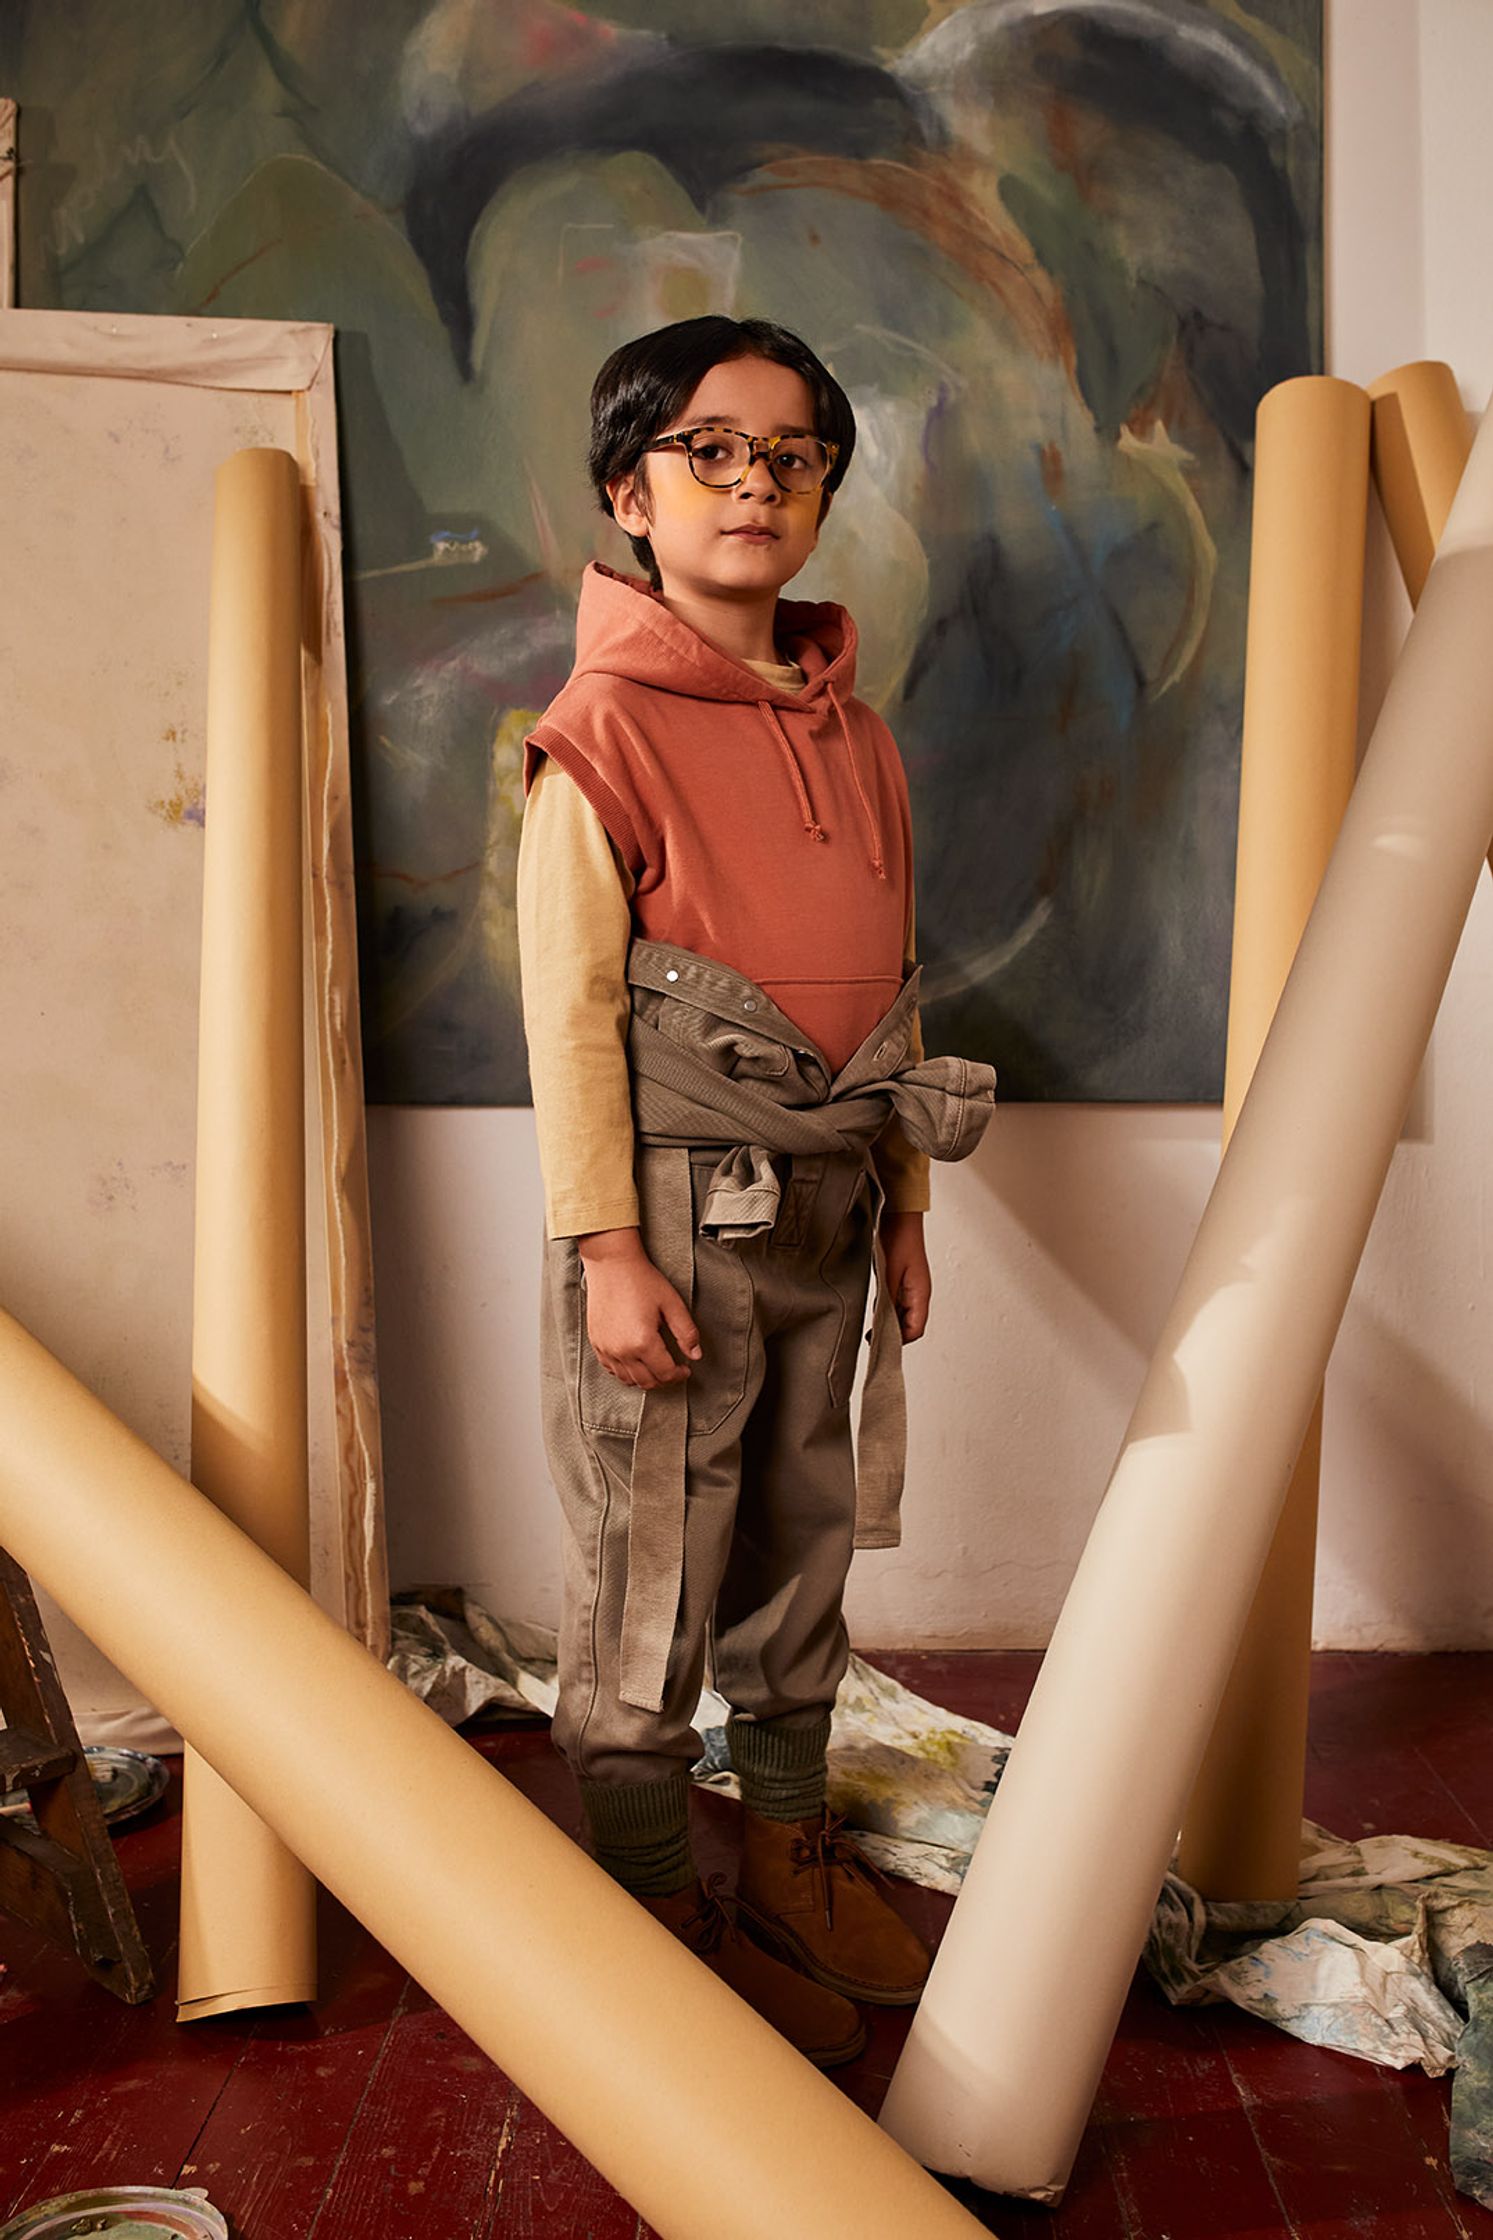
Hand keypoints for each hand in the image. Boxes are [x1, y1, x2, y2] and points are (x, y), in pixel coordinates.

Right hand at [577, 1227, 702, 1388]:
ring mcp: (606, 1348)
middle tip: (674, 1370)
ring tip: (656, 1366)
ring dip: (645, 1377)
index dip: (679, 1375)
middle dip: (664, 1379)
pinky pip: (611, 1369)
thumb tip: (695, 1354)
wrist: (611, 1264)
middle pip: (647, 1381)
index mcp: (643, 1342)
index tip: (685, 1369)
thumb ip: (686, 1332)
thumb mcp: (672, 1304)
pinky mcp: (596, 1343)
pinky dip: (626, 1371)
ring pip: (628, 1379)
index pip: (665, 1374)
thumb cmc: (640, 1279)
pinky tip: (636, 1360)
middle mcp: (622, 1350)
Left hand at [879, 1210, 931, 1343]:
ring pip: (903, 1315)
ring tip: (871, 1327)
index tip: (879, 1344)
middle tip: (871, 1338)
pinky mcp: (902, 1280)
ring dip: (889, 1322)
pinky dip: (887, 1310)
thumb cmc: (898, 1238)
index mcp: (920, 1294)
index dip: (899, 1341)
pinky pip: (898, 1303)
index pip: (915, 1330)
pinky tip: (874, 1309)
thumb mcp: (888, 1273)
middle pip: (910, 1325)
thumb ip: (887, 1300)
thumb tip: (881, 1324)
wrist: (899, 1215)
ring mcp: (911, 1287)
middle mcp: (919, 1293)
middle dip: (893, 1334)